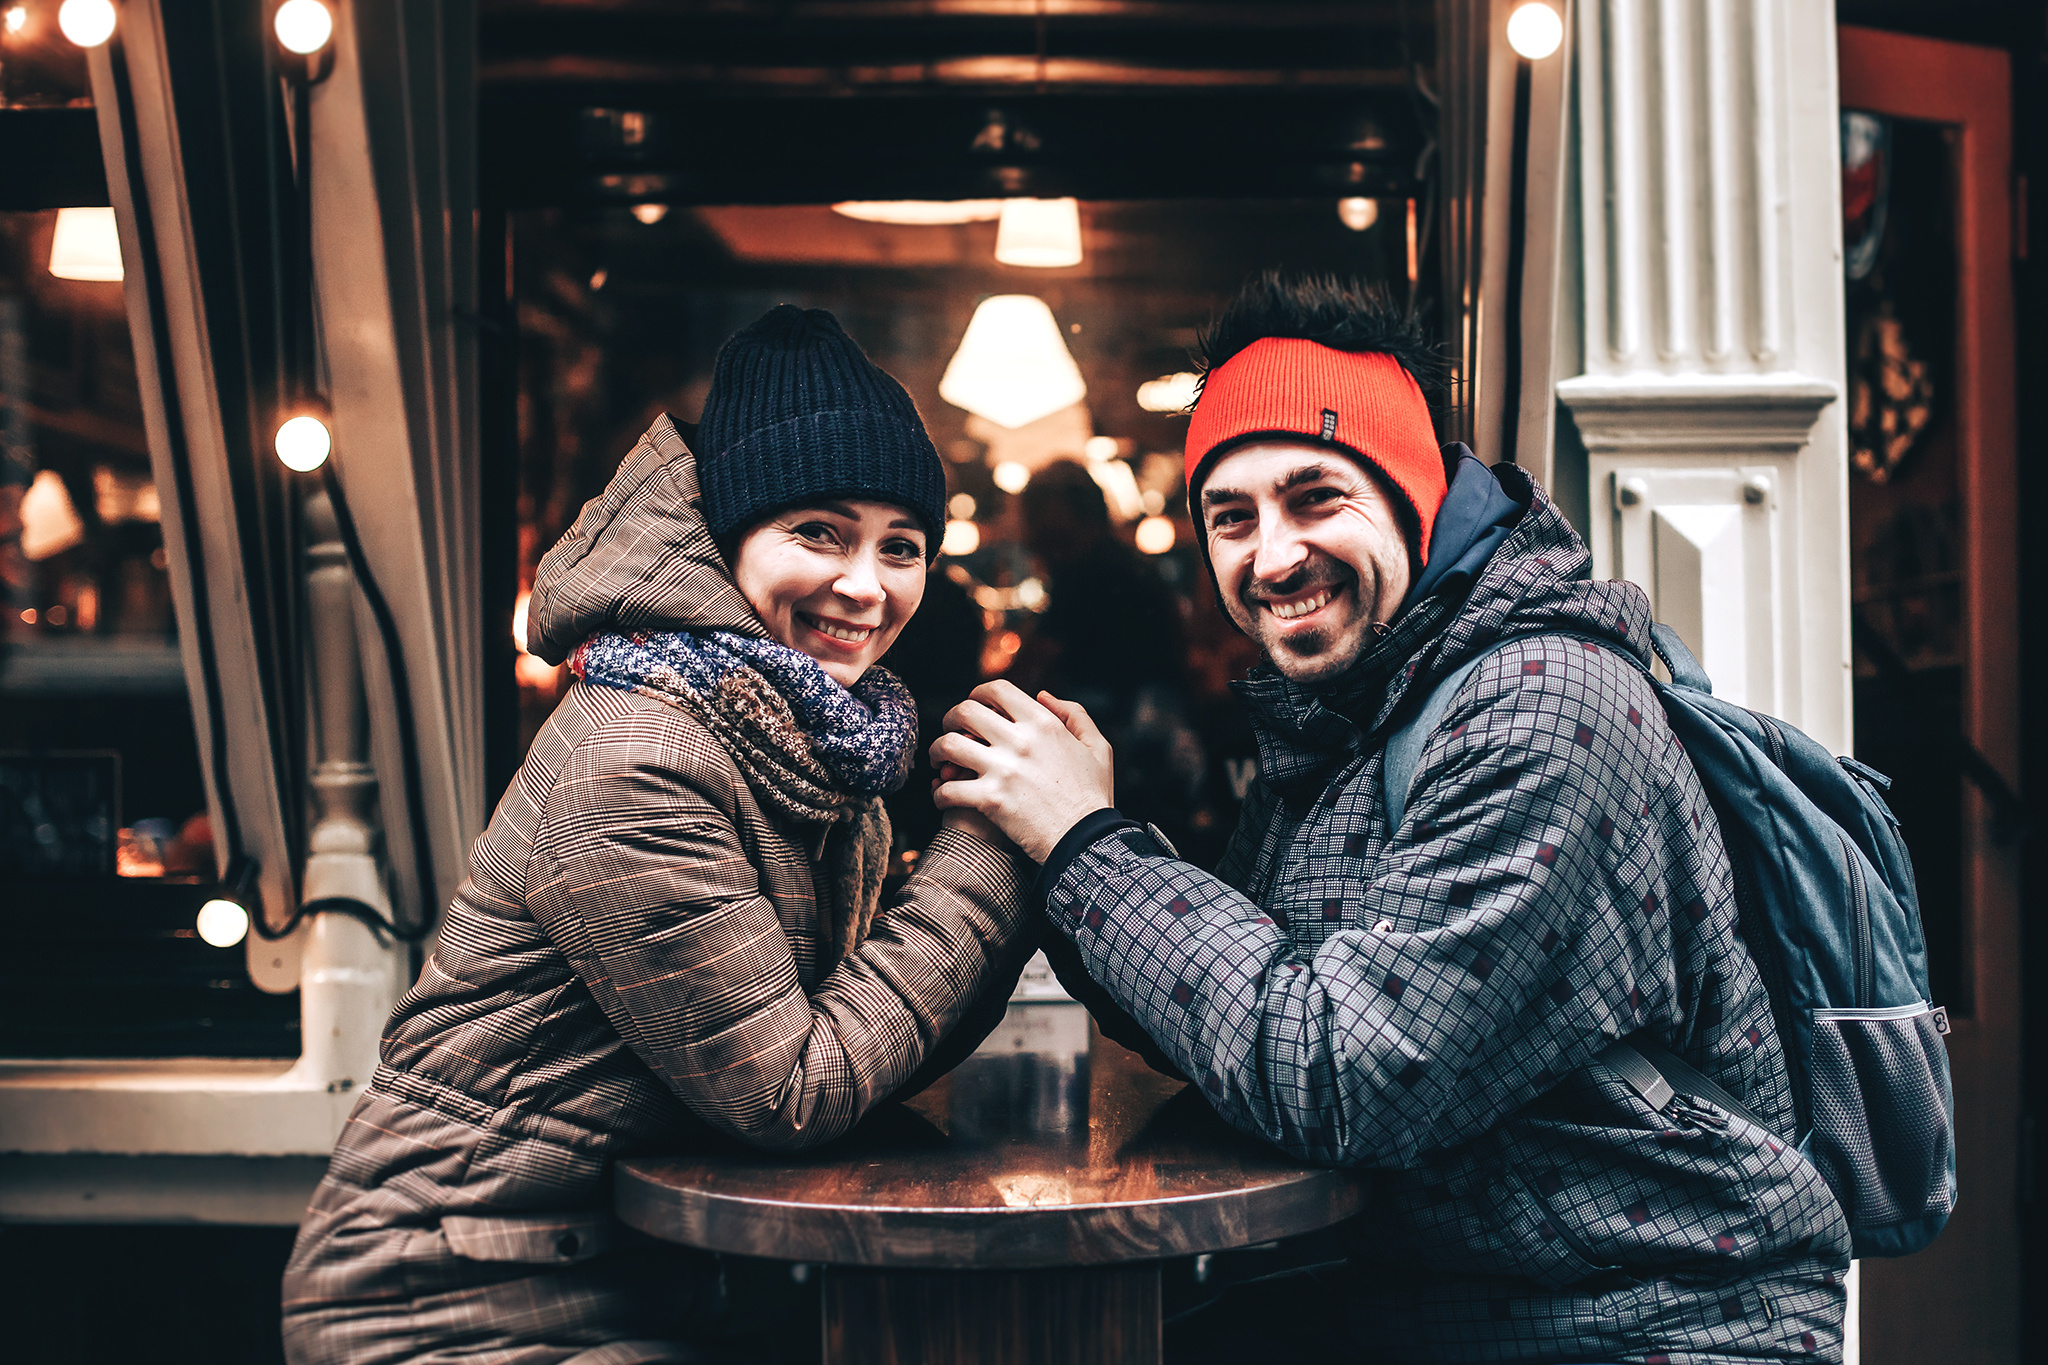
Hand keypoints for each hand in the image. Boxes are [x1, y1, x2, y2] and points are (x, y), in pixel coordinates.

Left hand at [929, 681, 1113, 862]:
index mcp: (1043, 723)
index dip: (978, 693)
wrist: (1086, 841)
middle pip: (965, 712)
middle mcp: (1020, 741)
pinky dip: (939, 793)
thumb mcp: (1097, 747)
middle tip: (949, 731)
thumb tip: (1042, 695)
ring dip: (937, 752)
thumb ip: (1074, 714)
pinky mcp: (990, 800)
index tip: (973, 706)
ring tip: (940, 763)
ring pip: (948, 745)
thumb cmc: (1093, 796)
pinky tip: (942, 797)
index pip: (997, 690)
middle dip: (949, 719)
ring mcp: (1003, 769)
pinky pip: (948, 788)